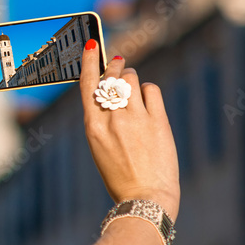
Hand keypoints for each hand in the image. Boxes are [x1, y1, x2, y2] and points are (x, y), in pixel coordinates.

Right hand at [79, 41, 179, 219]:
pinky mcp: (157, 121)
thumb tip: (111, 90)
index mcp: (92, 127)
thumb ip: (102, 119)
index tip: (92, 46)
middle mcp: (112, 119)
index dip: (89, 61)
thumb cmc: (121, 176)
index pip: (87, 84)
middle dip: (114, 68)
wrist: (146, 199)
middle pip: (111, 77)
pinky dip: (148, 92)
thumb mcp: (100, 147)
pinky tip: (148, 102)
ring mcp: (135, 119)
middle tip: (118, 66)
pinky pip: (151, 90)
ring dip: (131, 78)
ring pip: (131, 79)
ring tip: (133, 89)